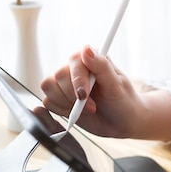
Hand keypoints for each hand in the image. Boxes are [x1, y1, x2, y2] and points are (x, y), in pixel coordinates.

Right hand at [41, 45, 162, 138]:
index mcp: (91, 59)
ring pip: (48, 87)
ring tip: (85, 109)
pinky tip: (76, 113)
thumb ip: (101, 66)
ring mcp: (67, 83)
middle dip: (73, 96)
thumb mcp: (116, 85)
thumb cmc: (123, 101)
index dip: (76, 80)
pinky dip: (60, 110)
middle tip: (92, 106)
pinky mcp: (60, 97)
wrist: (123, 122)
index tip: (84, 96)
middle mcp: (76, 69)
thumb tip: (86, 49)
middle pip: (58, 76)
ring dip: (65, 103)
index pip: (73, 62)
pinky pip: (47, 101)